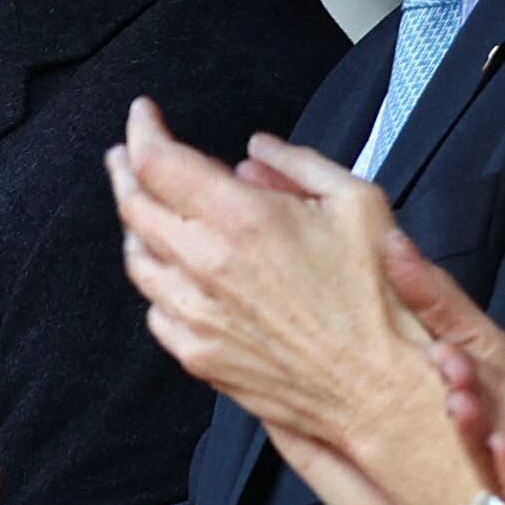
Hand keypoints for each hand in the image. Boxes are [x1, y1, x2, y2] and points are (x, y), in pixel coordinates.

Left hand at [107, 103, 439, 444]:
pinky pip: (156, 310)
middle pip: (133, 207)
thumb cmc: (379, 300)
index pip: (157, 162)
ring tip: (144, 207)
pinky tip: (173, 271)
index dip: (142, 130)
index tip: (144, 115)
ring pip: (137, 260)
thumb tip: (259, 150)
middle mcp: (205, 266)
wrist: (379, 389)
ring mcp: (196, 315)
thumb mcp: (358, 203)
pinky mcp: (198, 354)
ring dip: (135, 226)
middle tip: (128, 154)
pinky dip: (158, 281)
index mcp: (241, 219)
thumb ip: (299, 164)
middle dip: (125, 170)